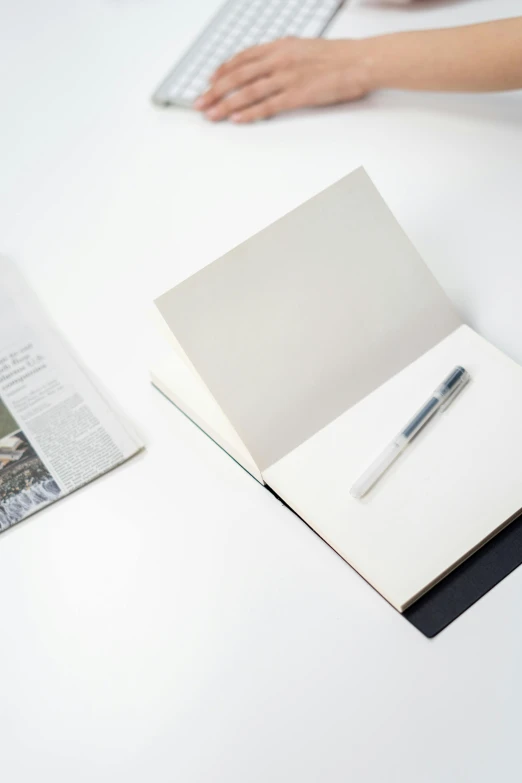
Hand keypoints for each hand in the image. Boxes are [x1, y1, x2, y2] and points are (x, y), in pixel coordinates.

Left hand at [194, 37, 371, 122]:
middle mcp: (279, 59)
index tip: (209, 82)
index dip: (222, 71)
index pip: (242, 58)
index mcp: (280, 46)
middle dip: (215, 91)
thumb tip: (267, 66)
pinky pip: (267, 105)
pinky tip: (236, 119)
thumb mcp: (303, 48)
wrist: (360, 61)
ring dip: (226, 105)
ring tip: (211, 115)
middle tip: (200, 103)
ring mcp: (287, 77)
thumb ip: (283, 56)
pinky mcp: (297, 95)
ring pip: (248, 92)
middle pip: (238, 76)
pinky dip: (249, 113)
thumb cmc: (337, 58)